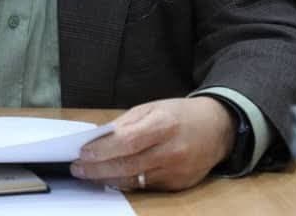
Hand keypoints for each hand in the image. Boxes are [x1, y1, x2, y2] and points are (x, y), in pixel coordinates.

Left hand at [70, 97, 236, 191]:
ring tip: (88, 174)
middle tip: (78, 168)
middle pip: (128, 165)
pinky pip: (145, 186)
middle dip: (98, 169)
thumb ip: (125, 124)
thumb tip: (97, 138)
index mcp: (164, 125)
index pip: (127, 142)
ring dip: (107, 178)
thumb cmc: (180, 114)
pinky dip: (126, 182)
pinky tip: (111, 177)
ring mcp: (176, 171)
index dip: (102, 150)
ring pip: (134, 180)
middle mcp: (172, 151)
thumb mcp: (152, 107)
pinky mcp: (178, 185)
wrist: (217, 128)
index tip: (82, 153)